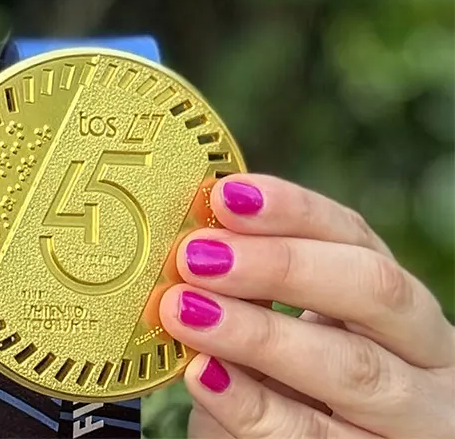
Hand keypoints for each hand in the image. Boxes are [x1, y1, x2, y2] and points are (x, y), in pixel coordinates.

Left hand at [157, 174, 454, 437]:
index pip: (356, 238)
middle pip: (374, 291)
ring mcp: (412, 421)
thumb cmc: (294, 392)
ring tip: (187, 312)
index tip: (227, 196)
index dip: (293, 211)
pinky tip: (203, 377)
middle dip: (282, 265)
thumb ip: (248, 294)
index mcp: (398, 304)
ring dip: (258, 335)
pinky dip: (253, 406)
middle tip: (199, 256)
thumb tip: (186, 245)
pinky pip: (313, 438)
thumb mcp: (283, 336)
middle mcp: (425, 357)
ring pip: (352, 369)